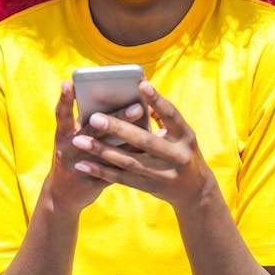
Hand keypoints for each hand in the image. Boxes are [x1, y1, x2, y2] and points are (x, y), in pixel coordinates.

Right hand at [44, 81, 143, 212]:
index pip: (62, 114)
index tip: (71, 82)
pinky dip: (129, 160)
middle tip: (138, 106)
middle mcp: (68, 150)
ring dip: (129, 141)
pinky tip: (147, 153)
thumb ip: (88, 121)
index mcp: (62, 135)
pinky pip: (113, 170)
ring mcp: (79, 168)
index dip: (66, 98)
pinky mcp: (91, 182)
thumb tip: (117, 100)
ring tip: (147, 134)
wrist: (63, 195)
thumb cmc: (73, 155)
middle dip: (116, 118)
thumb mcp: (72, 137)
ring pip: (107, 152)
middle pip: (92, 131)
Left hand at [69, 81, 214, 210]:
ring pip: (129, 161)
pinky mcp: (150, 187)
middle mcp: (177, 155)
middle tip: (94, 117)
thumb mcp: (181, 135)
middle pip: (145, 140)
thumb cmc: (182, 152)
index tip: (140, 83)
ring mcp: (164, 174)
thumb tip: (138, 94)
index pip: (172, 115)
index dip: (157, 100)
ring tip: (79, 141)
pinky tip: (83, 164)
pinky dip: (101, 171)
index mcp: (185, 136)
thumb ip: (162, 117)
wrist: (195, 191)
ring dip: (101, 151)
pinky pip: (122, 178)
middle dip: (118, 129)